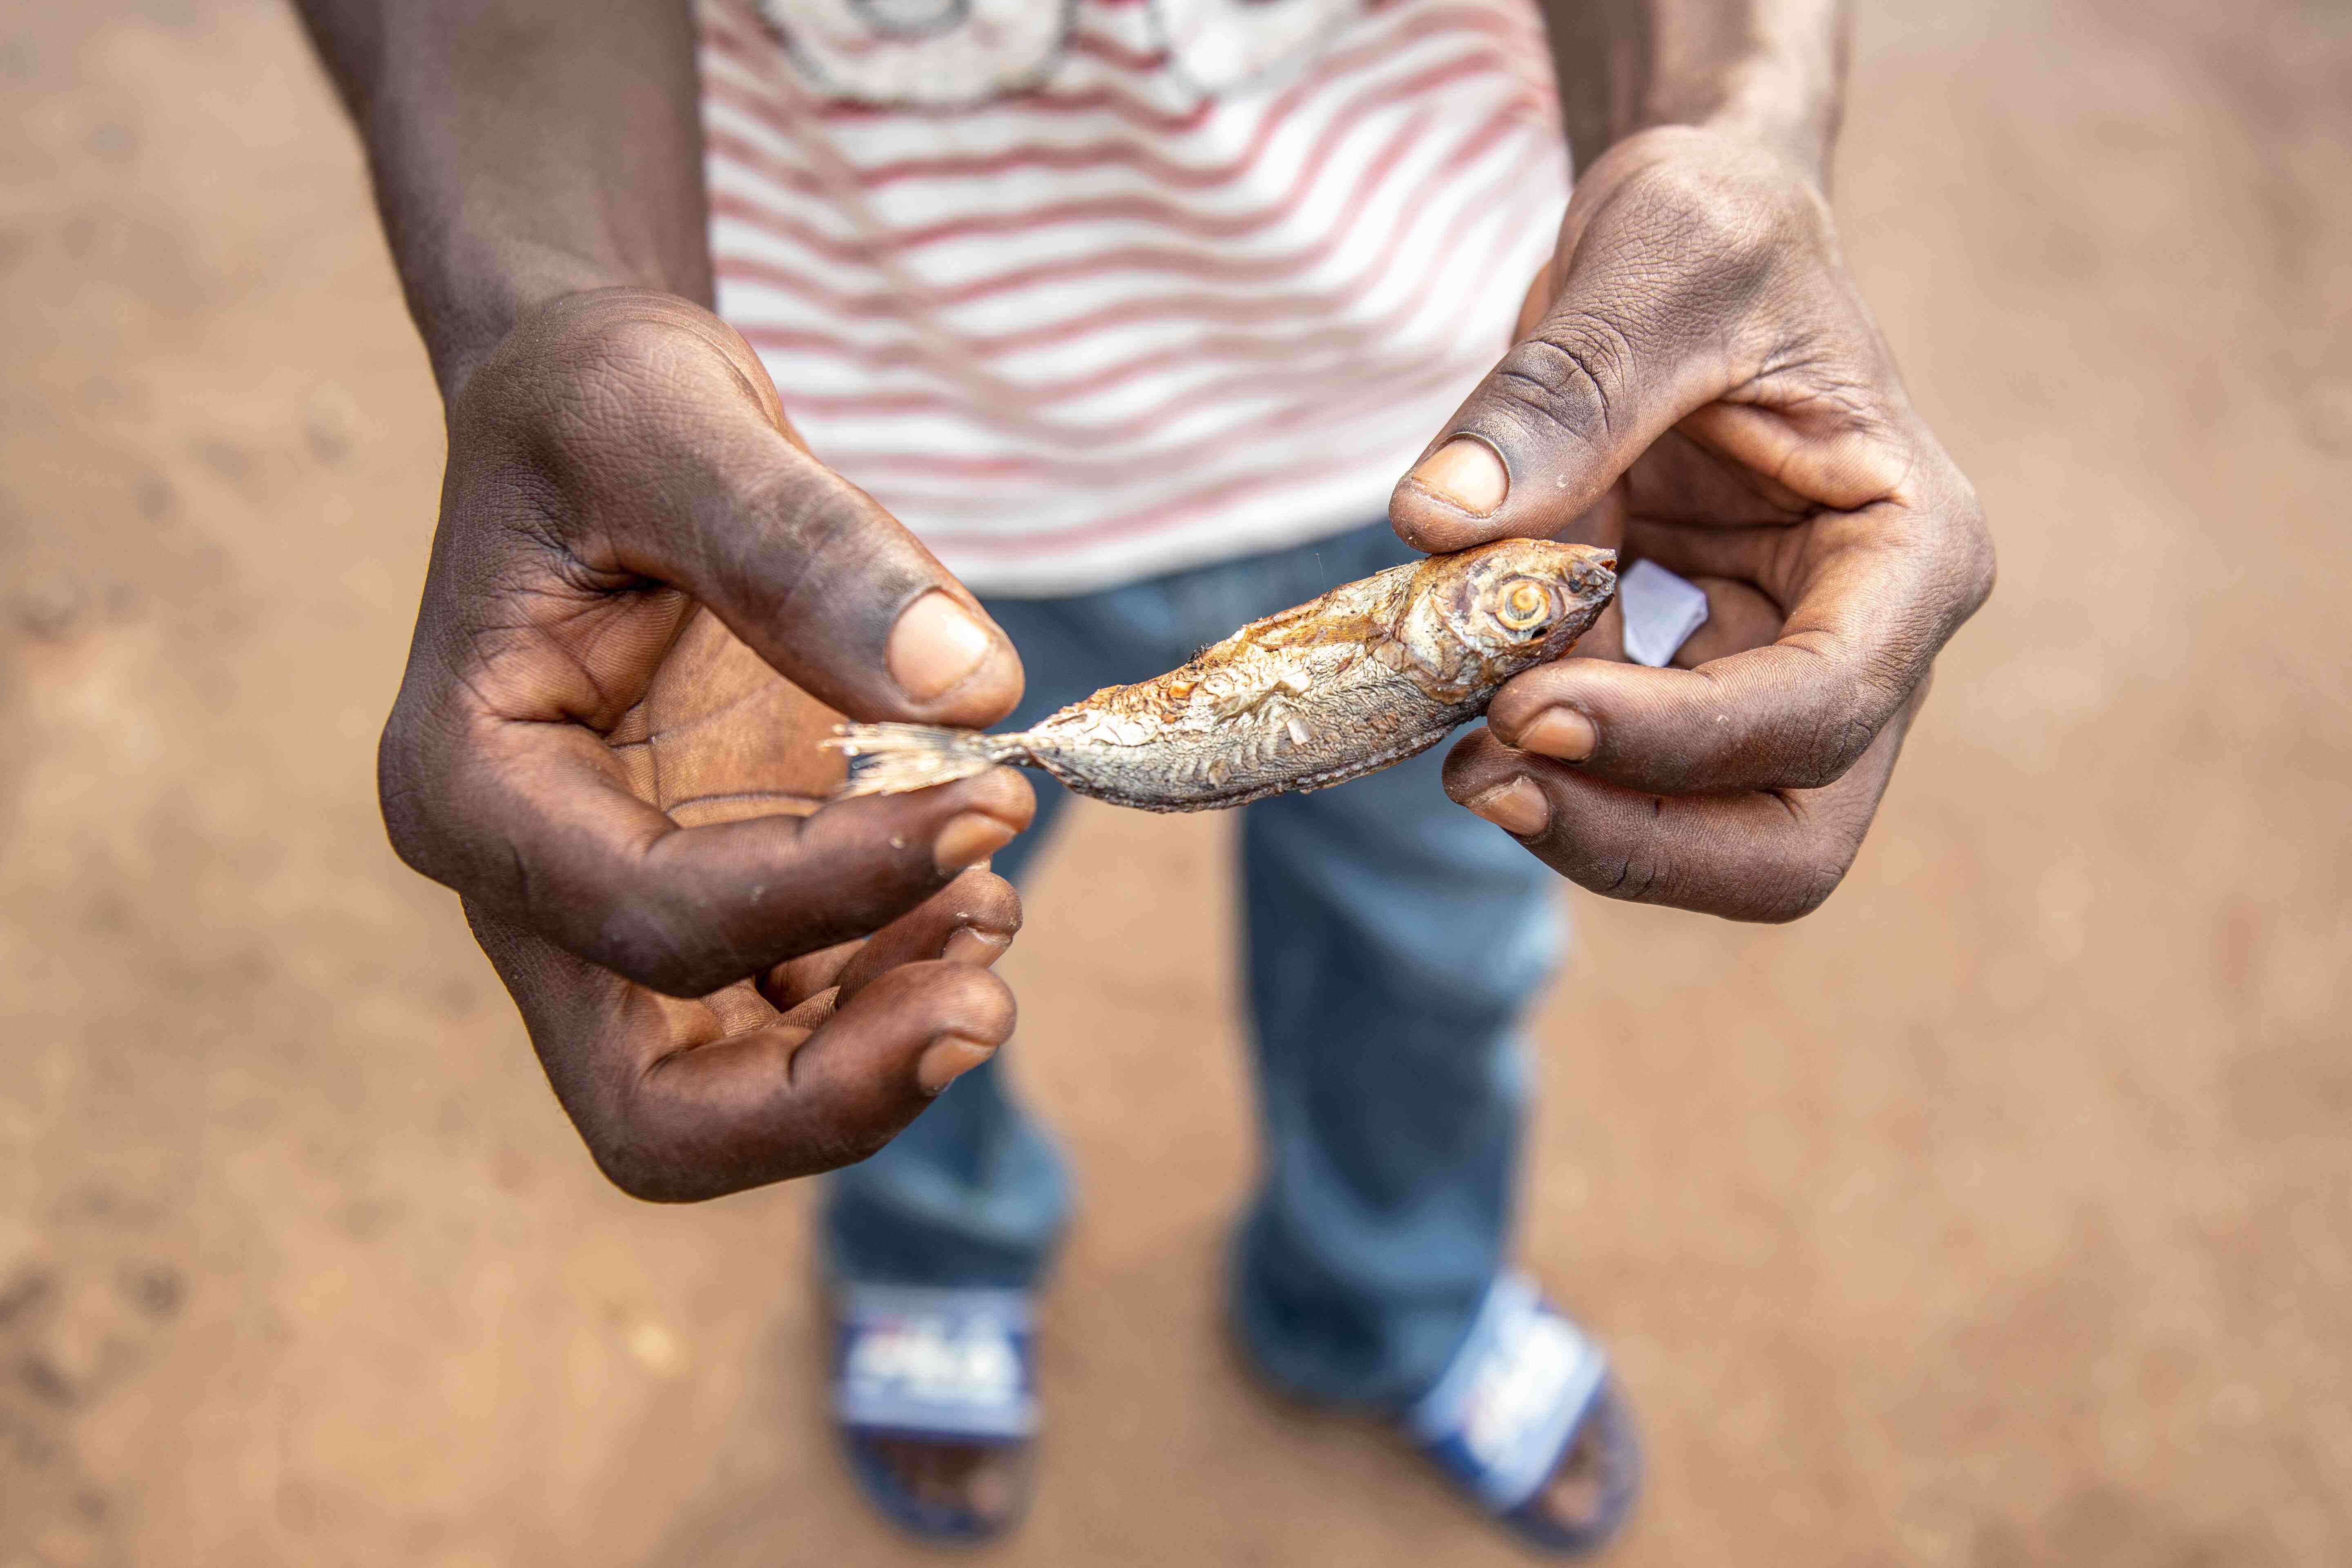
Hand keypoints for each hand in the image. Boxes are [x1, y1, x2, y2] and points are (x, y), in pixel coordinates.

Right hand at [382, 288, 1034, 1197]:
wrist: (603, 424)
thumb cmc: (600, 408)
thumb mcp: (672, 415)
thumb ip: (805, 544)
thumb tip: (974, 689)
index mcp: (470, 787)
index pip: (657, 920)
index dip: (833, 892)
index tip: (988, 799)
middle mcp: (528, 892)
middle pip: (656, 1115)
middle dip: (827, 1098)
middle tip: (987, 1005)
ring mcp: (615, 924)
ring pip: (733, 1104)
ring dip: (881, 1052)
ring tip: (994, 904)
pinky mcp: (708, 916)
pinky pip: (797, 1026)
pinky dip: (891, 994)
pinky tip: (970, 891)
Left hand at [1389, 127, 1992, 920]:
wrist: (1690, 239)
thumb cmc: (1712, 234)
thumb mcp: (1652, 264)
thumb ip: (1557, 396)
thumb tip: (1437, 519)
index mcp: (1910, 550)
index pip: (1821, 708)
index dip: (1674, 740)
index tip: (1524, 708)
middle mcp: (1869, 642)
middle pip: (1790, 840)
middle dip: (1636, 837)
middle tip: (1483, 782)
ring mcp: (1782, 679)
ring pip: (1708, 836)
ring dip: (1578, 816)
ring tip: (1456, 744)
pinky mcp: (1691, 685)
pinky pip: (1628, 775)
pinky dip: (1547, 762)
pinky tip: (1468, 697)